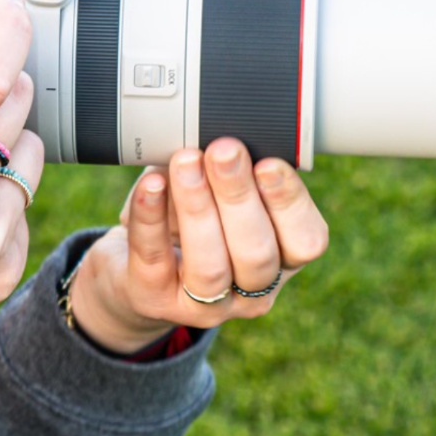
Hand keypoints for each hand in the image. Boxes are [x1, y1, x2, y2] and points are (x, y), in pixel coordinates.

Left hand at [67, 139, 330, 353]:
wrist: (130, 269)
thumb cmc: (186, 220)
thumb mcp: (217, 195)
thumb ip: (230, 170)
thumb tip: (227, 129)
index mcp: (281, 260)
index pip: (306, 241)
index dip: (290, 203)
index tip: (269, 162)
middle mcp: (250, 292)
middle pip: (257, 252)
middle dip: (239, 195)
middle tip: (223, 150)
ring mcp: (204, 306)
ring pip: (210, 264)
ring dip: (198, 205)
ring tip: (185, 161)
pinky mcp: (154, 300)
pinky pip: (154, 258)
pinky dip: (150, 216)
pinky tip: (151, 184)